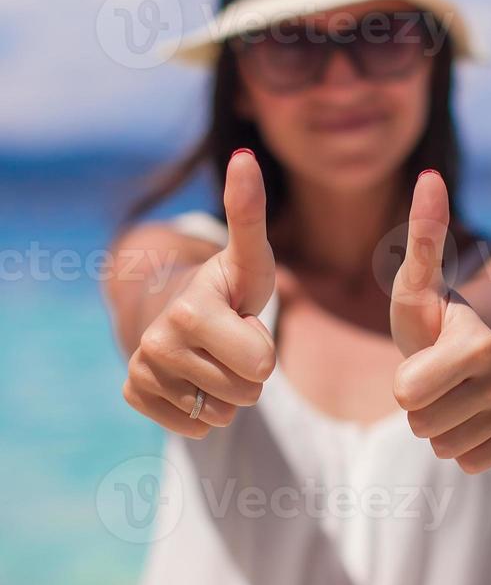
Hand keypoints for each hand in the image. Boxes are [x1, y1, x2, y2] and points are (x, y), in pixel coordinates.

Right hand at [123, 149, 276, 438]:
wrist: (175, 304)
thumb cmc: (226, 285)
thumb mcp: (248, 256)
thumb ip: (249, 214)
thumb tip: (243, 156)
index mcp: (192, 311)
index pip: (262, 366)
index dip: (263, 345)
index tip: (243, 321)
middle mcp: (158, 342)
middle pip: (246, 394)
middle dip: (248, 371)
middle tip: (230, 340)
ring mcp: (143, 369)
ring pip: (221, 414)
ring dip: (227, 391)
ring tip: (213, 356)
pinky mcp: (134, 392)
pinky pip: (193, 427)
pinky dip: (202, 410)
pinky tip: (193, 377)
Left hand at [390, 170, 490, 473]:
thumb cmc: (449, 309)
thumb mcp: (421, 281)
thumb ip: (422, 238)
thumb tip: (430, 175)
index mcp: (479, 346)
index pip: (405, 396)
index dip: (404, 377)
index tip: (425, 352)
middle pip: (422, 426)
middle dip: (419, 400)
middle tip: (438, 370)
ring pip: (444, 447)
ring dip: (440, 421)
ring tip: (456, 387)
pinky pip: (469, 461)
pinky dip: (462, 439)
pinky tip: (473, 408)